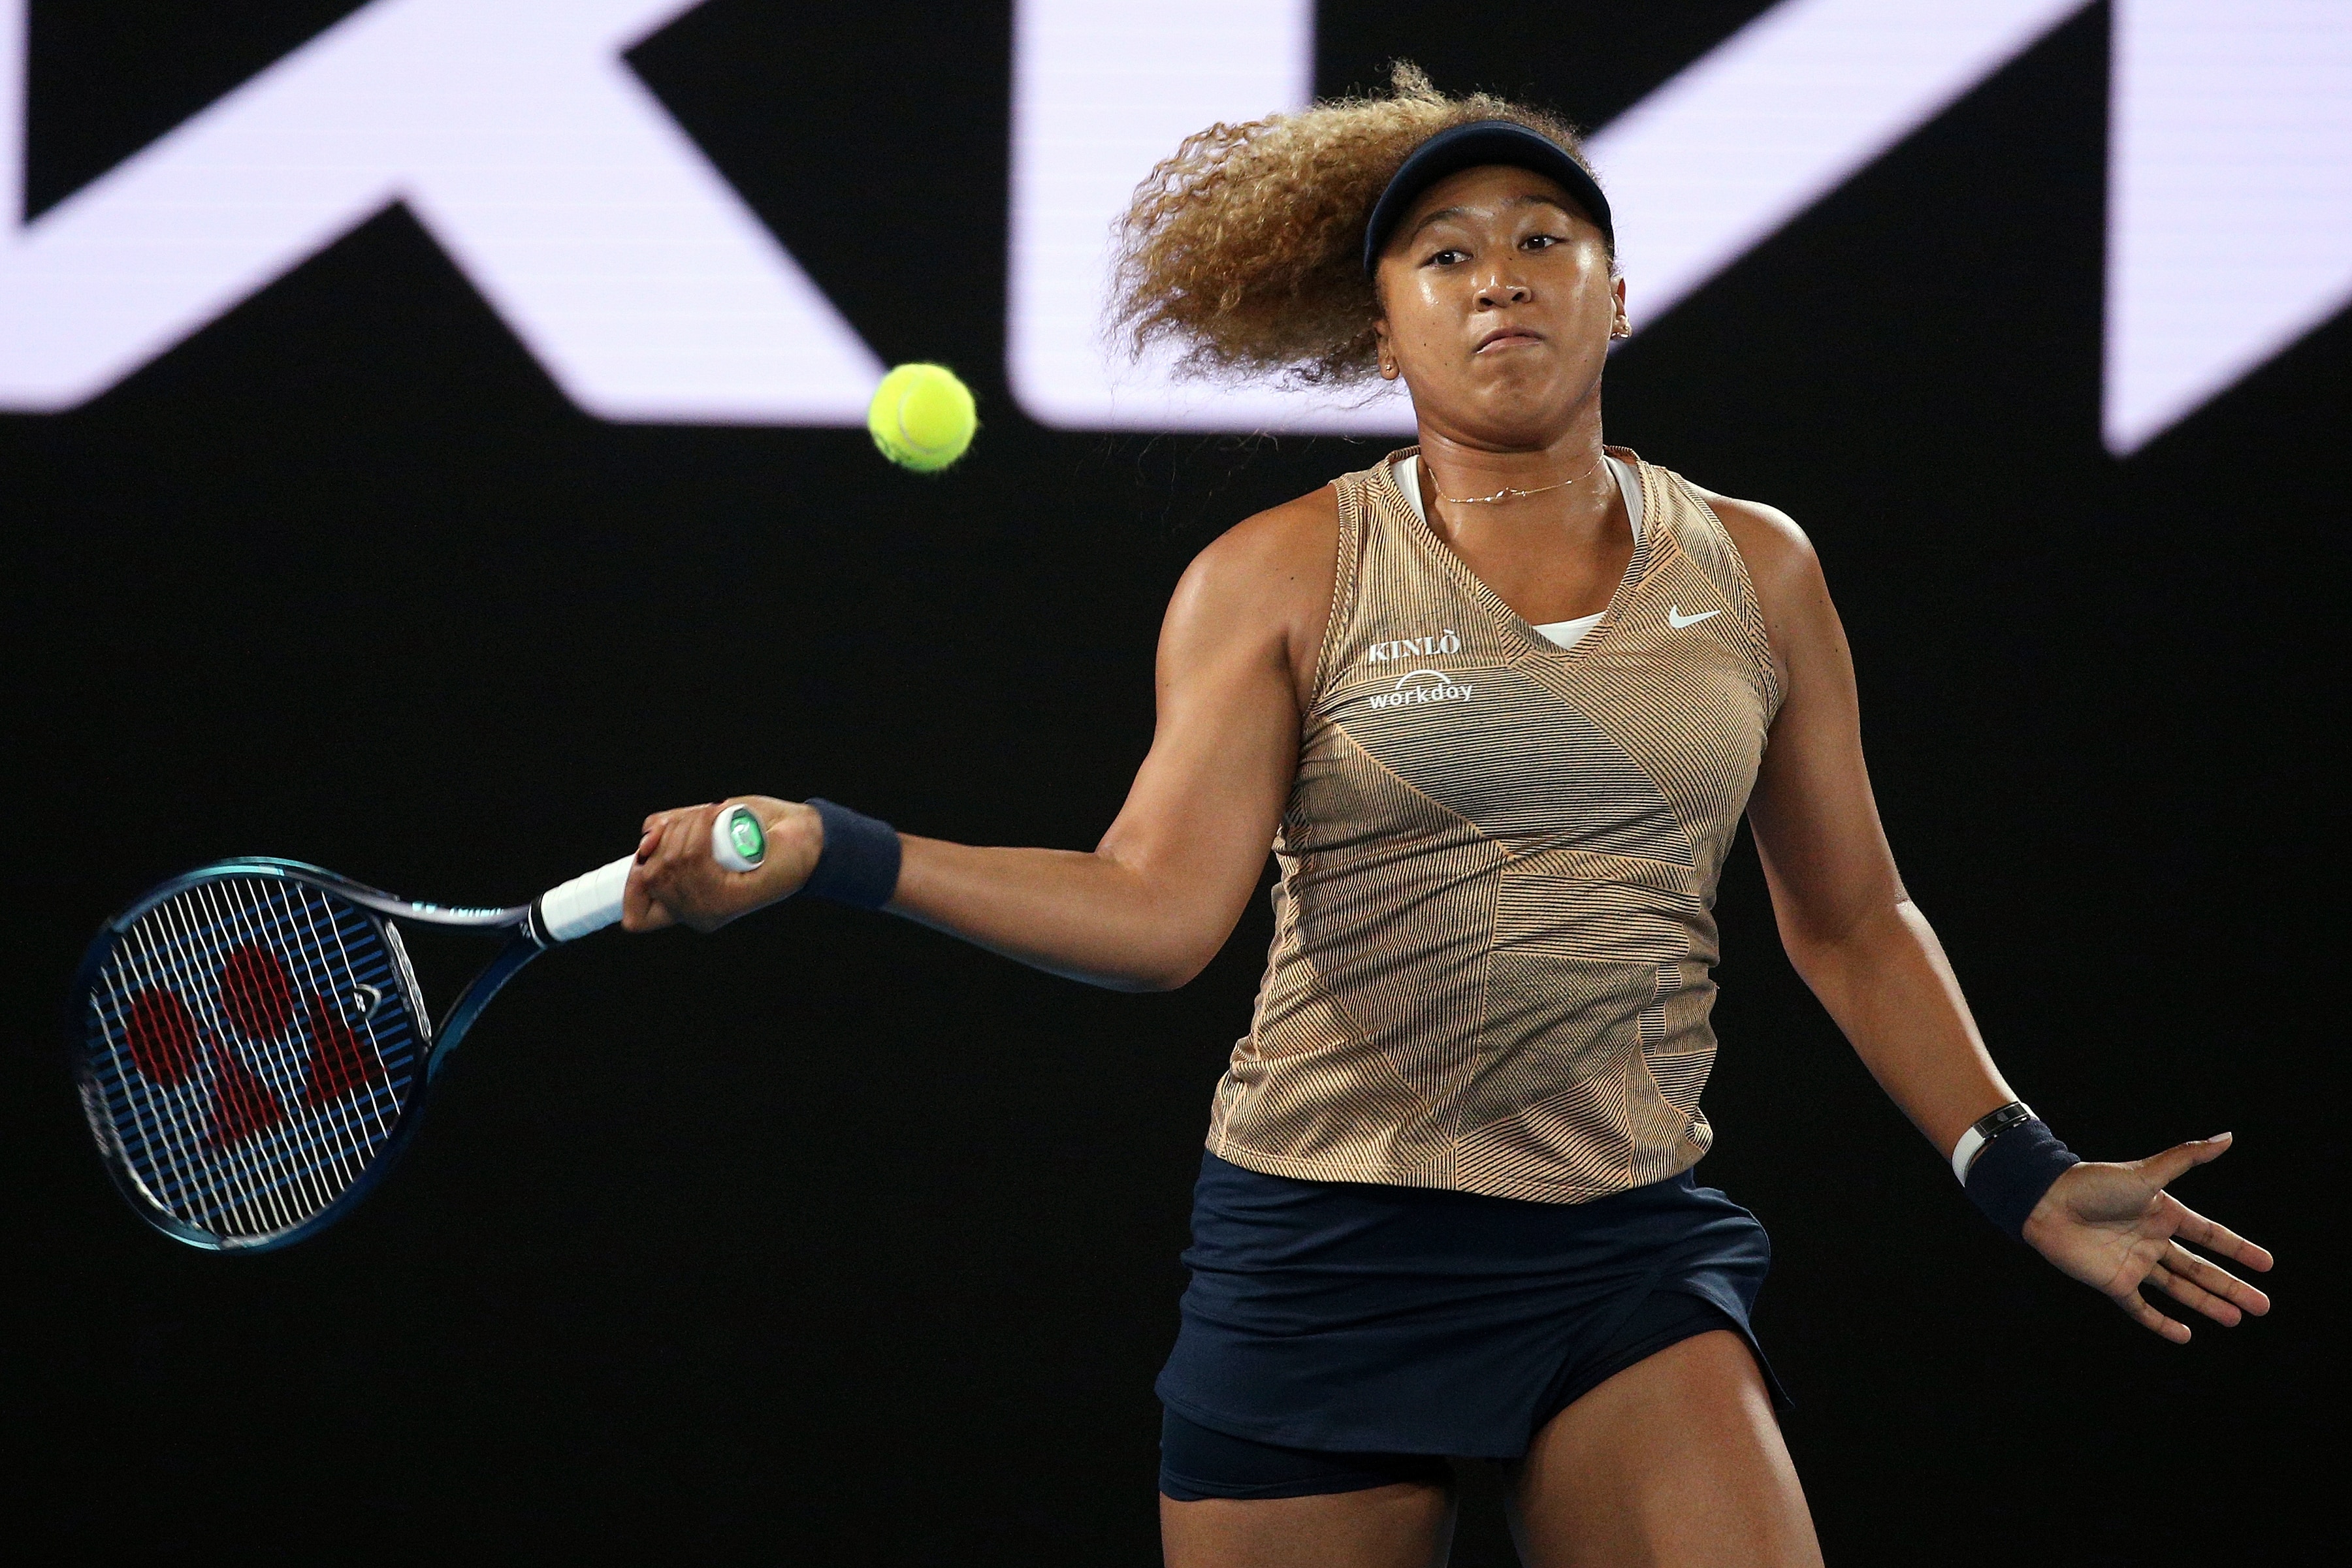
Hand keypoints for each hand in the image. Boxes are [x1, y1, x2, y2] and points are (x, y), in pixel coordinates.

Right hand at [622, 795, 821, 932]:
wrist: (803, 835)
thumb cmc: (754, 830)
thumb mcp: (700, 825)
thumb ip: (667, 832)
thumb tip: (645, 840)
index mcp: (685, 903)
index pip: (636, 918)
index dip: (631, 883)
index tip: (647, 851)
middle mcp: (695, 913)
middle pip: (648, 877)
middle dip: (665, 837)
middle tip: (697, 820)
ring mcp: (712, 909)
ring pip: (669, 863)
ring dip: (687, 827)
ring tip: (714, 815)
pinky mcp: (730, 898)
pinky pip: (693, 860)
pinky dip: (700, 829)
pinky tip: (719, 818)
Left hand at [2022, 1132, 2272, 1342]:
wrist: (2046, 1202)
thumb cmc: (2094, 1183)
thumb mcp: (2147, 1172)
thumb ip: (2187, 1157)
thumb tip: (2227, 1136)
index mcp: (2163, 1213)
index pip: (2210, 1235)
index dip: (2238, 1249)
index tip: (2267, 1264)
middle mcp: (2152, 1239)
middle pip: (2200, 1268)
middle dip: (2231, 1286)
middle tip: (2263, 1306)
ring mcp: (2134, 1262)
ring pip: (2179, 1289)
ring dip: (2208, 1303)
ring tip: (2236, 1319)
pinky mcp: (2113, 1282)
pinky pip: (2141, 1308)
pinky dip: (2161, 1323)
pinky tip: (2186, 1335)